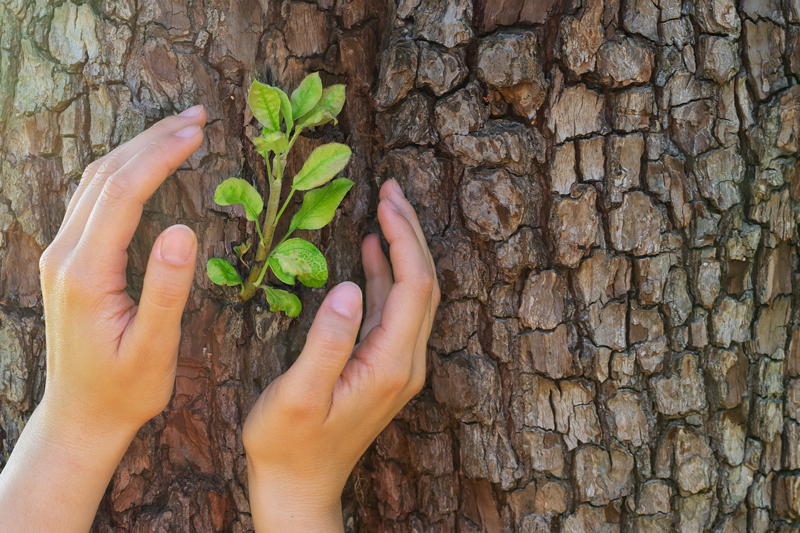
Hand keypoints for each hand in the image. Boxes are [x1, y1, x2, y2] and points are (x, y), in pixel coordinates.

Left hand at [0, 105, 205, 532]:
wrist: (81, 415)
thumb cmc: (125, 389)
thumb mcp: (154, 347)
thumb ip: (166, 289)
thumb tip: (185, 230)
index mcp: (86, 273)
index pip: (124, 193)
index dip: (162, 156)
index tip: (199, 132)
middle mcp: (65, 254)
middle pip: (106, 175)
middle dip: (152, 140)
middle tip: (198, 116)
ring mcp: (61, 255)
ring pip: (95, 182)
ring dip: (137, 149)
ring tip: (180, 130)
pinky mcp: (68, 261)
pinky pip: (92, 199)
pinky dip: (124, 171)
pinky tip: (148, 165)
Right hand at [242, 179, 439, 531]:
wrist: (300, 487)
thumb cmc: (288, 444)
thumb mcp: (297, 395)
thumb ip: (326, 342)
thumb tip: (349, 285)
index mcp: (390, 364)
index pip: (413, 286)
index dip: (403, 239)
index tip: (385, 201)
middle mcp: (406, 362)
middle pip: (424, 285)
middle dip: (410, 233)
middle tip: (391, 190)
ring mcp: (399, 365)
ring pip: (414, 295)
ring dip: (402, 250)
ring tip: (385, 208)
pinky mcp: (386, 367)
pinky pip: (395, 311)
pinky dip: (387, 276)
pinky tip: (372, 252)